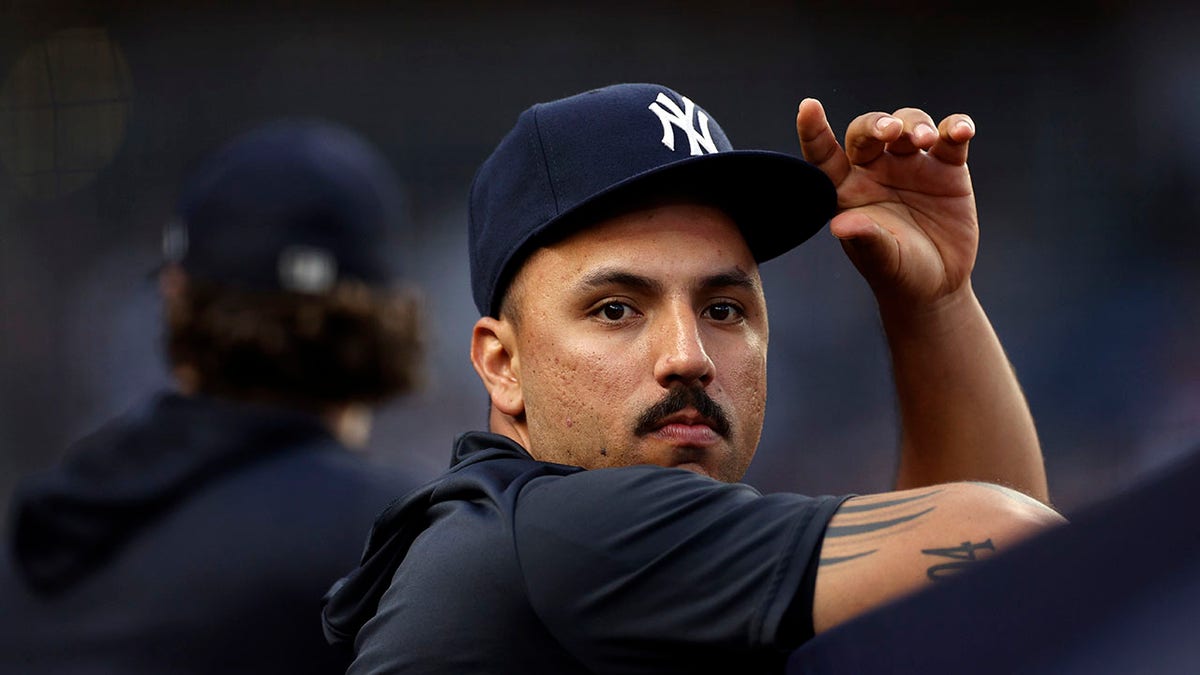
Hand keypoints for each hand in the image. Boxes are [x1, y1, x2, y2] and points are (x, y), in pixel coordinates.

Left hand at [797, 99, 978, 310]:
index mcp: (848, 190)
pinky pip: (952, 136)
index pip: (824, 155)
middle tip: (889, 132)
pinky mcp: (948, 167)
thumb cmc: (899, 272)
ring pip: (908, 123)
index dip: (814, 131)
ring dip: (915, 124)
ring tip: (924, 140)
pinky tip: (961, 131)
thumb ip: (864, 239)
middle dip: (876, 125)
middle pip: (868, 131)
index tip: (808, 107)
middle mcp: (876, 170)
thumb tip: (840, 225)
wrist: (939, 284)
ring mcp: (913, 165)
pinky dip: (956, 127)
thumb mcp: (882, 260)